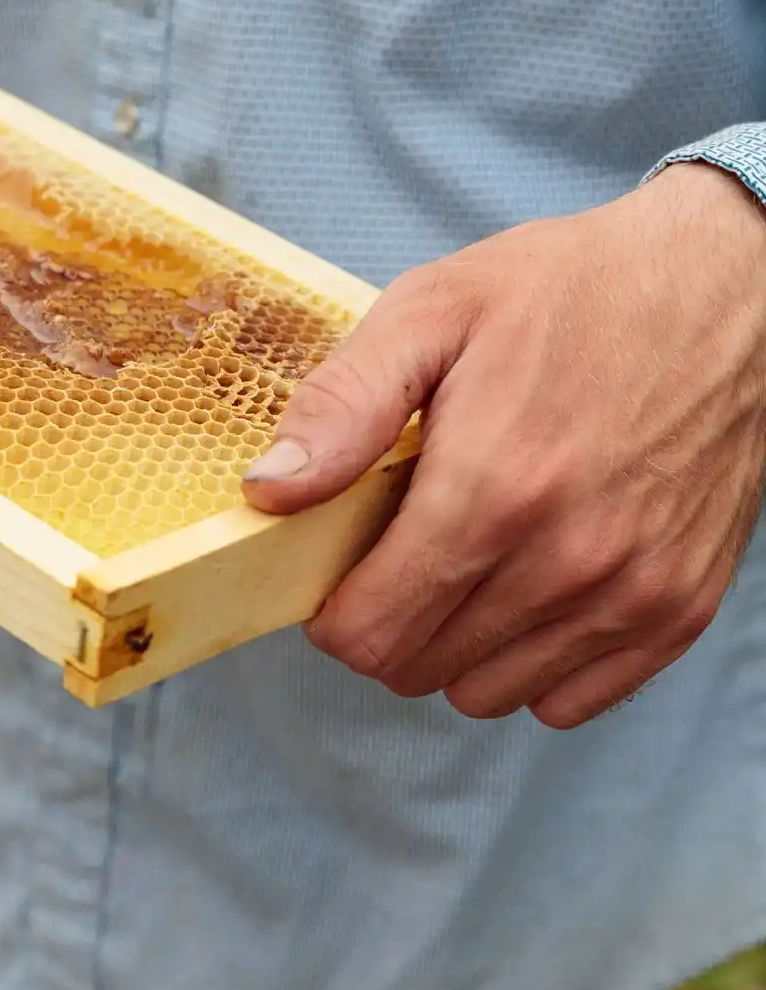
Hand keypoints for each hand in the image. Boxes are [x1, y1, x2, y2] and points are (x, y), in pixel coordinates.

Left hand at [243, 165, 765, 727]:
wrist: (724, 288)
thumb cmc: (571, 292)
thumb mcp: (435, 310)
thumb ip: (344, 405)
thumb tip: (269, 492)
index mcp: (492, 489)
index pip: (368, 633)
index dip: (334, 611)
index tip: (342, 568)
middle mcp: (567, 559)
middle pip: (418, 668)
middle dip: (389, 621)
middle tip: (406, 548)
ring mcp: (631, 593)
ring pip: (486, 694)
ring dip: (455, 646)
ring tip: (472, 559)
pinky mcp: (679, 608)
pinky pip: (568, 700)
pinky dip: (532, 663)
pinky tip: (530, 587)